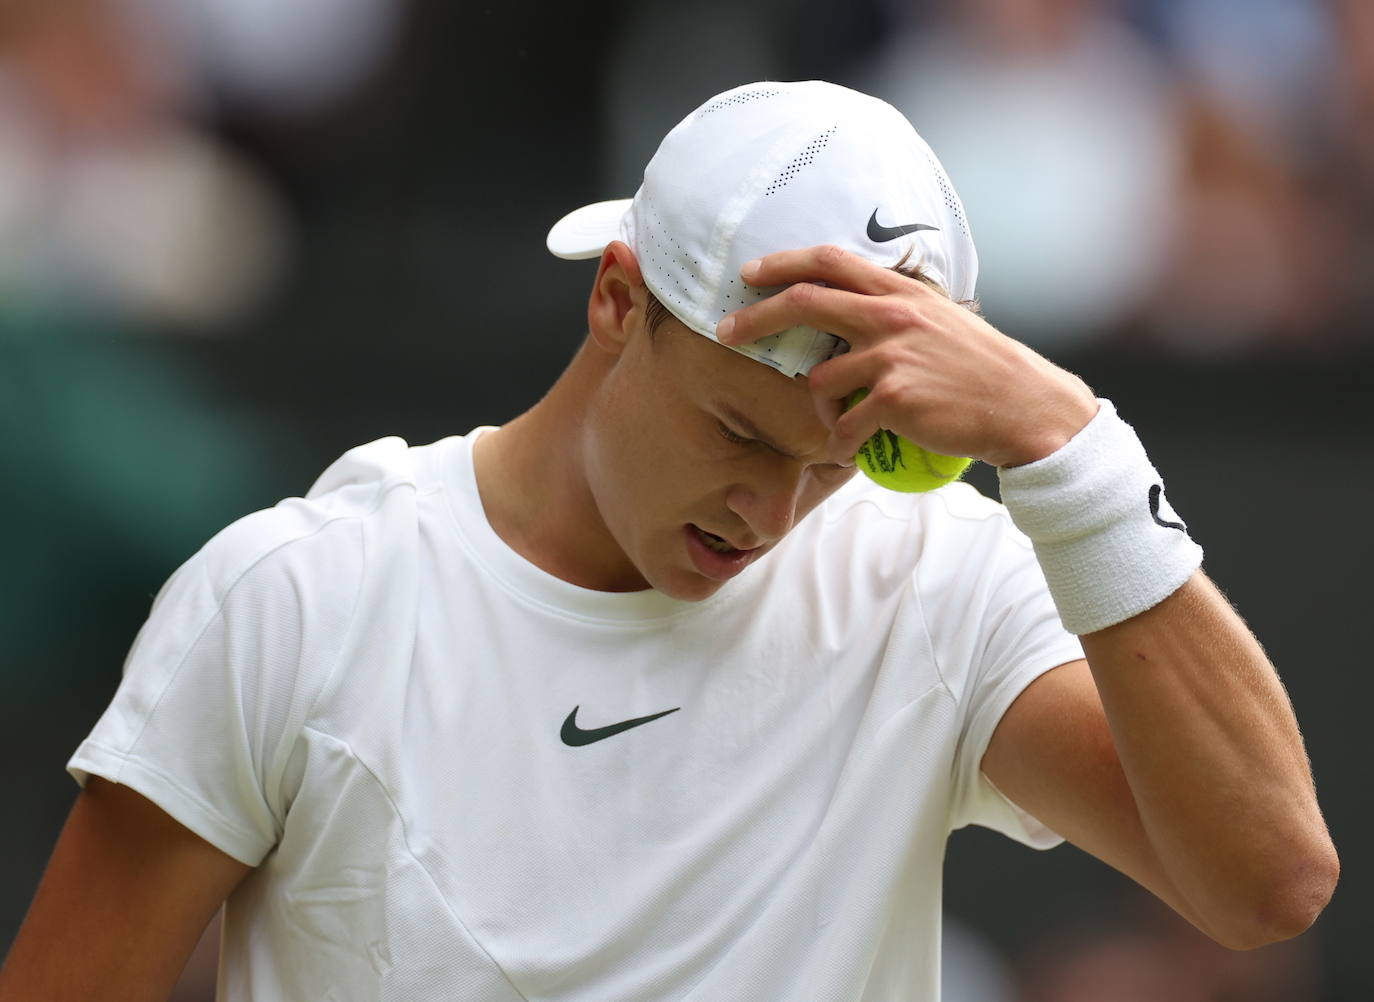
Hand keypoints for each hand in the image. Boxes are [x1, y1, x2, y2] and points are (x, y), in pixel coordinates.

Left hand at [714, 245, 1098, 468]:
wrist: (1024, 406)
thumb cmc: (980, 369)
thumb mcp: (939, 320)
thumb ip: (894, 311)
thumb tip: (848, 309)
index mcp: (901, 293)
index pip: (830, 262)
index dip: (783, 263)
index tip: (749, 273)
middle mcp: (892, 316)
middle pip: (803, 303)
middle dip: (754, 317)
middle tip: (725, 331)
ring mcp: (891, 356)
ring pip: (819, 380)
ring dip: (822, 409)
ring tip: (847, 422)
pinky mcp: (893, 398)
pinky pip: (843, 425)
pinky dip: (842, 441)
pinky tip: (857, 447)